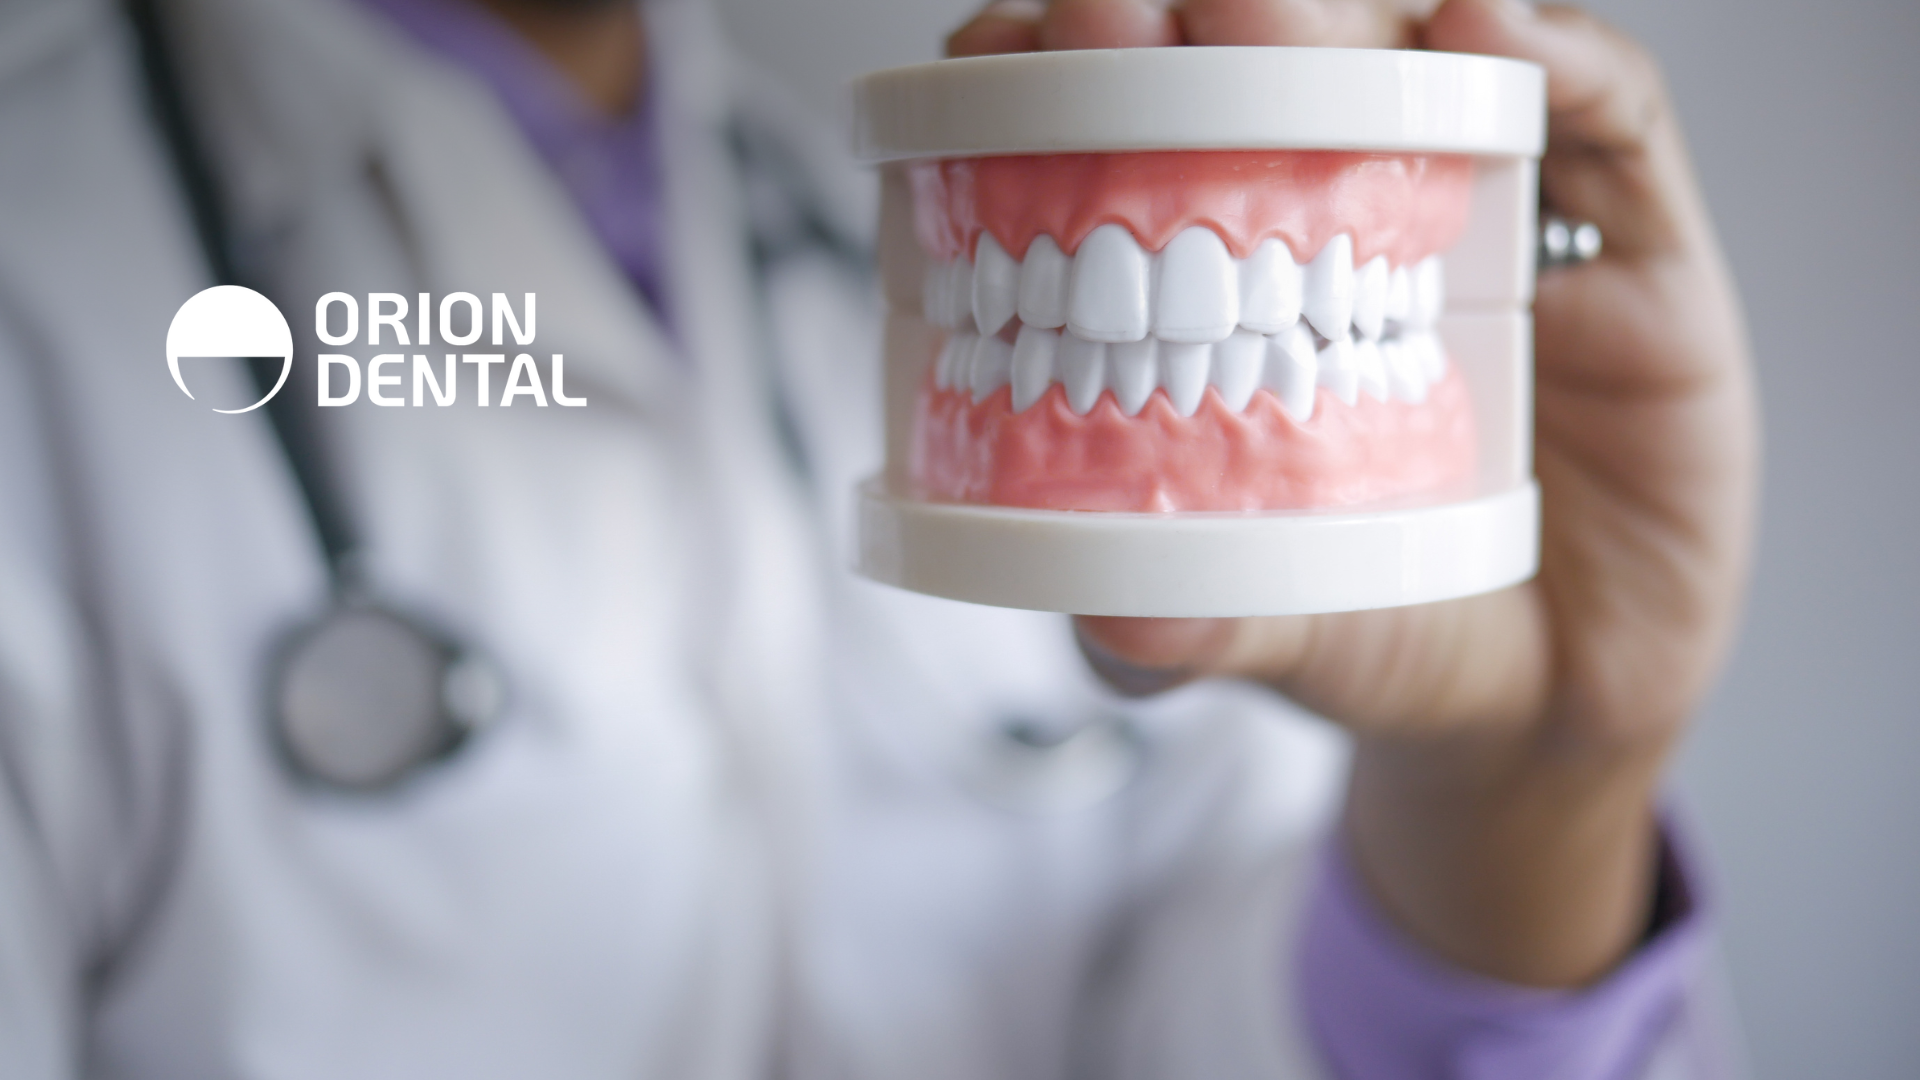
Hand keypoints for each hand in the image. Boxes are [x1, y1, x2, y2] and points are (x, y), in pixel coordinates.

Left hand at [948, 0, 1756, 986]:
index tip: (999, 56)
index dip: (1073, 69)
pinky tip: (1480, 30)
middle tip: (1113, 22)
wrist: (1560, 706)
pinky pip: (1614, 116)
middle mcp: (1367, 220)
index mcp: (1253, 282)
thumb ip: (1201, 620)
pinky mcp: (1638, 244)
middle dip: (1191, 26)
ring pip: (1431, 56)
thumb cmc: (1390, 626)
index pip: (1155, 121)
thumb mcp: (1280, 623)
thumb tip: (1114, 623)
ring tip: (1254, 25)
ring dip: (1342, 23)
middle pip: (1285, 59)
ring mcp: (1504, 216)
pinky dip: (1556, 59)